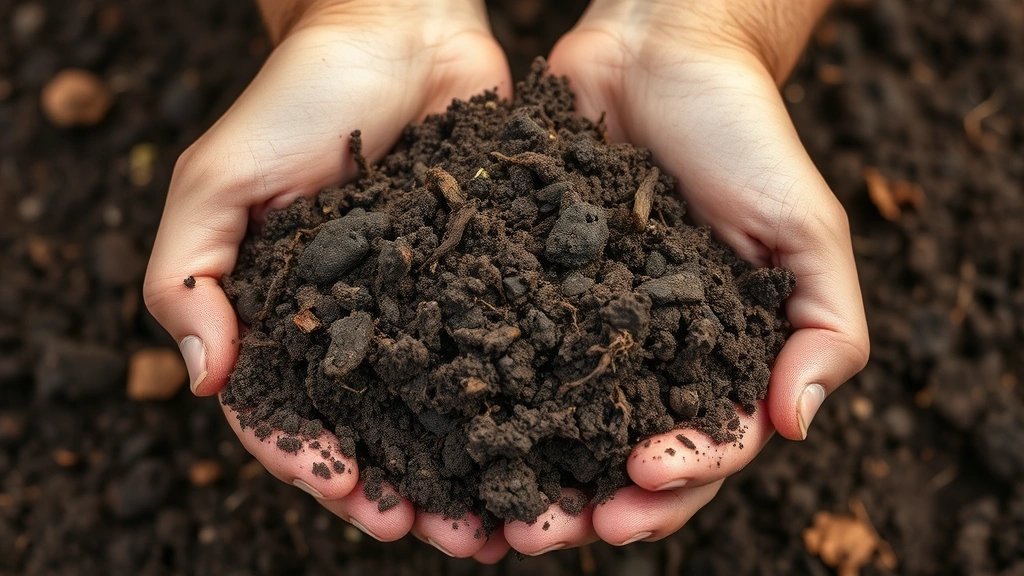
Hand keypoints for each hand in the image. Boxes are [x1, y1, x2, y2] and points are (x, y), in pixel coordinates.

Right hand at [144, 0, 514, 560]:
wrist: (399, 30)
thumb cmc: (299, 98)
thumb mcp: (217, 179)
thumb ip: (186, 276)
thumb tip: (204, 380)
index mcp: (289, 318)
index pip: (295, 415)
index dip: (319, 464)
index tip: (358, 495)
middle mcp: (363, 326)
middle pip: (382, 433)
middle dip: (410, 490)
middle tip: (448, 535)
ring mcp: (430, 306)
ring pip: (451, 411)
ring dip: (473, 471)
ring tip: (504, 520)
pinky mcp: (492, 277)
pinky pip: (510, 353)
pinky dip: (526, 405)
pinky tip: (552, 443)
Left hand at [493, 0, 868, 552]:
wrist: (659, 55)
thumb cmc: (743, 138)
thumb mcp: (805, 230)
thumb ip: (824, 327)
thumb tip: (796, 427)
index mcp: (715, 359)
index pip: (700, 447)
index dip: (675, 480)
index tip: (639, 478)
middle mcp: (644, 358)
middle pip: (616, 458)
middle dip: (586, 505)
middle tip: (539, 533)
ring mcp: (580, 330)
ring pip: (549, 427)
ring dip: (520, 478)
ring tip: (485, 514)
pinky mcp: (523, 292)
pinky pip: (499, 356)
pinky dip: (475, 404)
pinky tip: (444, 437)